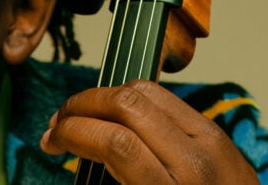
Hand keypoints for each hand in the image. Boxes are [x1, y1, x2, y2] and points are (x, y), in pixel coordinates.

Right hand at [40, 80, 258, 183]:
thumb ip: (115, 179)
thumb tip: (76, 147)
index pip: (116, 141)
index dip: (74, 133)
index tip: (52, 141)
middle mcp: (195, 162)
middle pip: (128, 104)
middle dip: (82, 104)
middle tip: (60, 123)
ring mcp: (210, 141)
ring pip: (146, 91)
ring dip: (103, 96)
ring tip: (83, 115)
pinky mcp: (215, 131)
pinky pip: (165, 99)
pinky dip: (130, 100)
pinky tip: (114, 116)